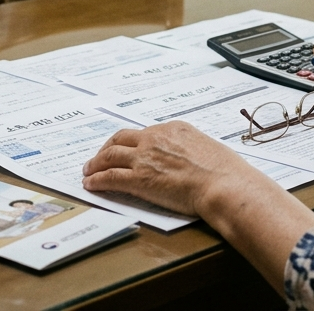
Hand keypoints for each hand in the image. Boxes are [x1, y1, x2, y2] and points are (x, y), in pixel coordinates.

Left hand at [81, 121, 267, 215]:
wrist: (223, 184)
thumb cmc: (225, 172)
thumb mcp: (208, 149)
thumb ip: (191, 150)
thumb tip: (188, 159)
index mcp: (173, 129)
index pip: (144, 133)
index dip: (131, 142)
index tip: (126, 149)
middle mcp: (155, 138)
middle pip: (121, 139)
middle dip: (107, 148)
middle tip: (99, 157)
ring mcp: (145, 158)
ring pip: (110, 156)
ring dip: (96, 163)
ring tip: (88, 171)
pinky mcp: (139, 179)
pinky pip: (110, 177)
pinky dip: (97, 180)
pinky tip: (91, 184)